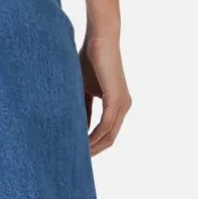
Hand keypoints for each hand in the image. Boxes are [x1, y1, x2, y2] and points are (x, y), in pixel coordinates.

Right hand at [80, 33, 131, 155]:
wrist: (100, 39)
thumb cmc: (89, 60)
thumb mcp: (83, 89)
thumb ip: (82, 108)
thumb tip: (74, 127)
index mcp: (117, 104)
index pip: (107, 132)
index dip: (93, 144)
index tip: (77, 151)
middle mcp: (123, 106)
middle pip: (110, 139)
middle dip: (93, 150)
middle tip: (74, 159)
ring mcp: (122, 104)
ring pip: (108, 135)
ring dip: (92, 146)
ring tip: (75, 154)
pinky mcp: (116, 100)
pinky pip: (105, 125)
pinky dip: (93, 136)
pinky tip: (81, 141)